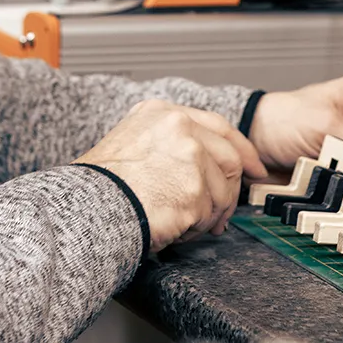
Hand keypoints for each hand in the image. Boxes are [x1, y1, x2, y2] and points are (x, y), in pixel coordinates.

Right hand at [74, 100, 266, 252]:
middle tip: (218, 214)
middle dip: (228, 191)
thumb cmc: (103, 183)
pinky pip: (209, 216)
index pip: (219, 126)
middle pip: (230, 160)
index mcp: (164, 113)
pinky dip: (194, 229)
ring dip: (207, 214)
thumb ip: (171, 142)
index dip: (242, 149)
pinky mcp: (194, 189)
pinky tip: (172, 226)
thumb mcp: (133, 141)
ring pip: (222, 192)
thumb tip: (209, 164)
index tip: (254, 167)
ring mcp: (189, 156)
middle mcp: (180, 127)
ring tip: (178, 220)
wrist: (88, 206)